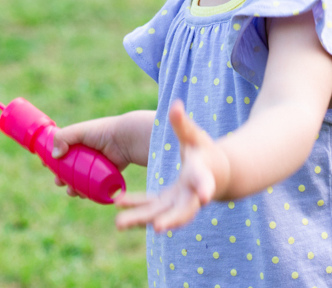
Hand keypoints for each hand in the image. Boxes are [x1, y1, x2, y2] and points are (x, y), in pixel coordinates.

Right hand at [50, 114, 135, 198]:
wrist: (124, 140)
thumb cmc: (102, 132)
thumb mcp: (79, 131)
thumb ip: (63, 137)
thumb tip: (54, 156)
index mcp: (78, 141)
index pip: (61, 150)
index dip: (52, 159)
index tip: (45, 165)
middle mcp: (86, 153)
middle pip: (68, 168)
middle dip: (61, 177)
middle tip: (58, 182)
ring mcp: (95, 164)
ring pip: (79, 179)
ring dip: (72, 188)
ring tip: (71, 192)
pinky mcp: (104, 174)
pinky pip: (92, 186)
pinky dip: (86, 192)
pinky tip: (82, 195)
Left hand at [115, 100, 229, 231]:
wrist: (213, 173)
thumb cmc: (204, 151)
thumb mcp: (195, 136)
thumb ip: (183, 123)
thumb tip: (175, 104)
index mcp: (202, 175)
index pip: (204, 182)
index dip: (205, 188)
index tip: (204, 197)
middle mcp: (192, 196)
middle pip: (182, 211)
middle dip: (168, 220)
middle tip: (156, 227)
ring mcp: (178, 204)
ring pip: (160, 215)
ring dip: (141, 219)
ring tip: (119, 223)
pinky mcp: (167, 206)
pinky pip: (149, 208)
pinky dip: (135, 207)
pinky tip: (117, 202)